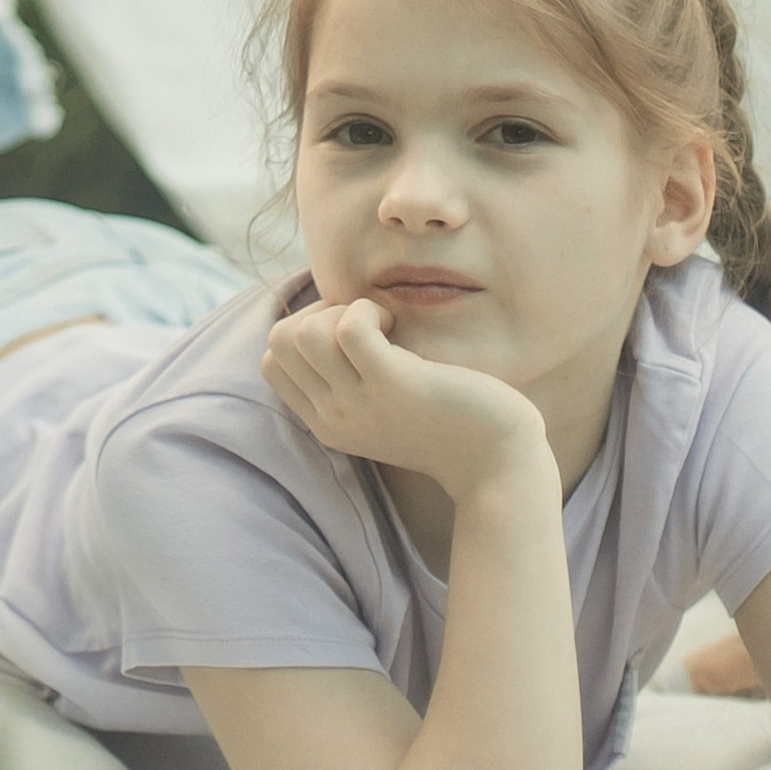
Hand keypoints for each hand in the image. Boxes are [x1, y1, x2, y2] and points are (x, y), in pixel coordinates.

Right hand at [263, 298, 548, 503]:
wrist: (497, 461)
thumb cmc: (446, 422)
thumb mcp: (380, 408)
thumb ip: (347, 380)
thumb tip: (325, 316)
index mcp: (326, 424)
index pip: (272, 361)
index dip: (305, 330)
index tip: (349, 334)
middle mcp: (333, 417)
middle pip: (280, 341)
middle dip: (318, 314)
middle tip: (367, 325)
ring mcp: (359, 404)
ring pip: (304, 333)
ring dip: (342, 310)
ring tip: (383, 324)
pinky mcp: (393, 385)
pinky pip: (349, 329)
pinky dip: (366, 309)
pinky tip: (396, 322)